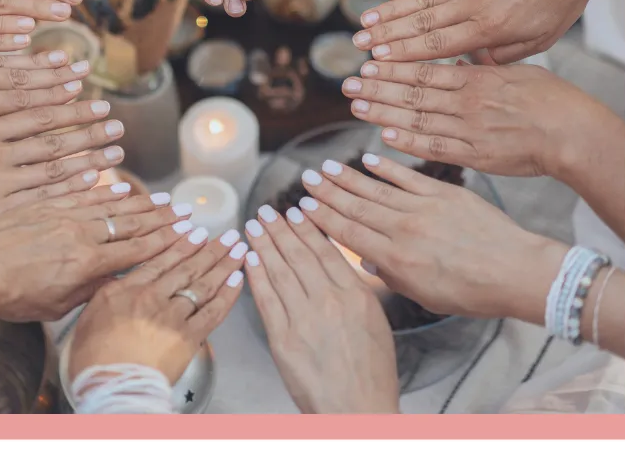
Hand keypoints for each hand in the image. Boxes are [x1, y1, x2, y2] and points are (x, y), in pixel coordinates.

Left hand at [0, 192, 190, 322]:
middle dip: (163, 219)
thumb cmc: (8, 296)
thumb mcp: (55, 306)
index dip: (166, 242)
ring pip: (112, 205)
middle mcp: (81, 234)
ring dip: (143, 202)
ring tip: (166, 198)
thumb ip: (89, 289)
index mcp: (87, 263)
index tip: (188, 235)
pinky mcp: (48, 202)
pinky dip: (107, 190)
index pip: (137, 250)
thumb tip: (114, 278)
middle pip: (132, 224)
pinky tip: (123, 186)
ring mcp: (65, 214)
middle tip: (186, 212)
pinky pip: (84, 192)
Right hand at [68, 226, 245, 384]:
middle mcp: (152, 296)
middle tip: (227, 235)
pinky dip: (227, 294)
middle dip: (209, 248)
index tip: (194, 231)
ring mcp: (172, 316)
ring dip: (223, 265)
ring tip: (238, 249)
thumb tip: (115, 281)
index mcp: (127, 289)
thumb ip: (107, 293)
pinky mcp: (188, 337)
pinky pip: (213, 311)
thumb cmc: (93, 359)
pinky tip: (237, 280)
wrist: (110, 387)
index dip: (180, 244)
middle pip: (186, 267)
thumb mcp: (89, 315)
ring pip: (202, 284)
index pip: (158, 260)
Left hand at [243, 204, 398, 412]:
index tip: (296, 211)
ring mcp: (304, 320)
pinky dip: (256, 275)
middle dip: (280, 229)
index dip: (307, 228)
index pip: (326, 251)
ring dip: (264, 244)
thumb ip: (354, 290)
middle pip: (299, 255)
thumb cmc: (371, 375)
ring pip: (280, 271)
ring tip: (254, 226)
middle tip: (267, 211)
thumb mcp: (375, 322)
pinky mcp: (283, 340)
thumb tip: (335, 265)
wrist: (358, 413)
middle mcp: (330, 302)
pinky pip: (266, 299)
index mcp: (356, 296)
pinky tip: (249, 259)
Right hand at [296, 156, 565, 322]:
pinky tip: (368, 158)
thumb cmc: (474, 293)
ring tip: (326, 167)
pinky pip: (408, 176)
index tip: (304, 207)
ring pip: (376, 189)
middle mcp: (405, 230)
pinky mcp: (444, 192)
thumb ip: (393, 277)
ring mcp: (424, 208)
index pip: (350, 234)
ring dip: (348, 177)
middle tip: (306, 178)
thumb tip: (367, 262)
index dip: (324, 219)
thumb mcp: (427, 296)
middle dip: (327, 193)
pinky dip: (387, 166)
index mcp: (398, 259)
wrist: (516, 271)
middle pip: (356, 208)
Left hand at [343, 60, 622, 177]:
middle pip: (413, 92)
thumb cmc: (551, 99)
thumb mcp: (517, 69)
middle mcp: (467, 101)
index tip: (368, 62)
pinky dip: (409, 142)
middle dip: (377, 88)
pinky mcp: (475, 155)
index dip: (393, 66)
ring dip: (383, 113)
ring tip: (357, 106)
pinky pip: (435, 148)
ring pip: (418, 119)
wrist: (574, 134)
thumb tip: (464, 55)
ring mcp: (469, 130)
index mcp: (476, 78)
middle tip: (348, 84)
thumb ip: (485, 64)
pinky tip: (385, 137)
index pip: (425, 69)